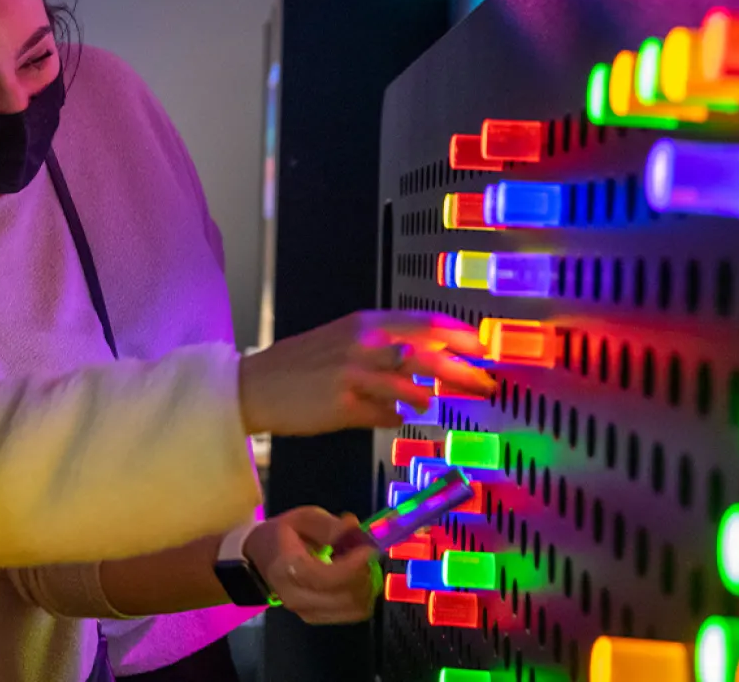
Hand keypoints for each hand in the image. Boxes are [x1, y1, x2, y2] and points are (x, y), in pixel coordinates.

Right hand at [237, 311, 493, 436]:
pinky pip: (385, 415)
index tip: (482, 347)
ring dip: (425, 398)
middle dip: (462, 371)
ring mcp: (354, 376)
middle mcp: (363, 345)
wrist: (254, 386)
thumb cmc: (299, 364)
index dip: (459, 334)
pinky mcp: (344, 407)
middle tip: (484, 383)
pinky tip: (389, 417)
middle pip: (428, 356)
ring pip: (410, 388)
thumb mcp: (341, 338)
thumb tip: (422, 361)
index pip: (424, 322)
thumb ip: (381, 345)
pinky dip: (393, 417)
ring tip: (428, 403)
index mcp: (364, 322)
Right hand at [245, 507, 380, 624]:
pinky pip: (350, 614)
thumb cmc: (281, 535)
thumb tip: (354, 529)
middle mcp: (296, 597)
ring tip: (363, 567)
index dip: (354, 565)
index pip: (329, 577)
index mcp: (289, 569)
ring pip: (352, 609)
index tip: (368, 549)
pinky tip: (356, 580)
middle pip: (345, 597)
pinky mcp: (315, 619)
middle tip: (368, 555)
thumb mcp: (303, 519)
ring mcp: (305, 612)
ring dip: (366, 588)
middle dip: (365, 575)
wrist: (259, 559)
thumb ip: (329, 526)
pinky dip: (360, 598)